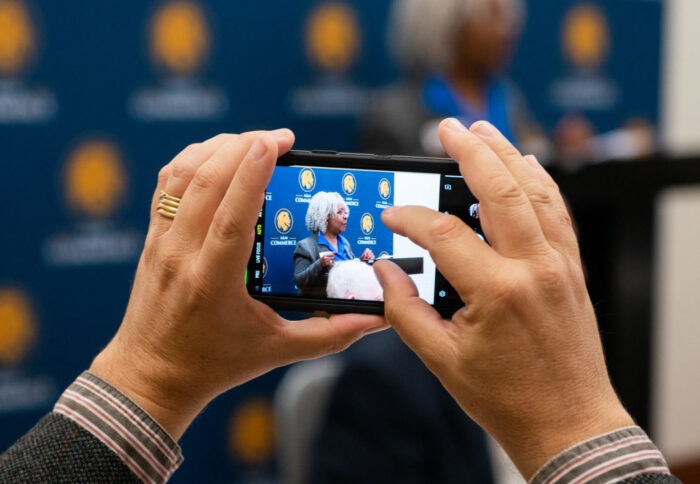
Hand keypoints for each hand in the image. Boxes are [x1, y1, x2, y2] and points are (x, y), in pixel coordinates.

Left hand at [90, 130, 385, 439]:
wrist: (151, 377)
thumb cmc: (213, 365)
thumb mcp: (276, 351)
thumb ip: (330, 333)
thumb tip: (375, 318)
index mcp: (212, 281)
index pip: (231, 214)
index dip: (253, 172)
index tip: (276, 142)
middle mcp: (179, 255)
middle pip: (206, 181)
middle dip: (244, 146)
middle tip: (280, 138)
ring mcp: (159, 242)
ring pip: (182, 175)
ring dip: (218, 148)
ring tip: (253, 142)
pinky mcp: (151, 237)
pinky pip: (167, 184)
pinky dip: (193, 160)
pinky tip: (218, 156)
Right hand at [373, 119, 632, 478]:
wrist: (568, 423)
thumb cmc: (507, 398)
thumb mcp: (441, 360)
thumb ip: (404, 311)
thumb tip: (384, 272)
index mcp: (497, 291)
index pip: (443, 233)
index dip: (409, 219)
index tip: (390, 218)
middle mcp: (534, 268)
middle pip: (501, 189)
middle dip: (470, 150)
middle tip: (446, 128)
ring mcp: (559, 266)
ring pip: (536, 191)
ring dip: (509, 155)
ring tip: (484, 130)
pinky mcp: (572, 270)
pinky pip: (558, 212)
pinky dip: (542, 182)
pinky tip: (528, 166)